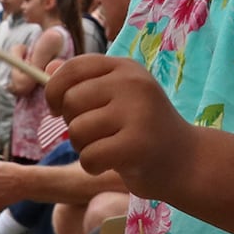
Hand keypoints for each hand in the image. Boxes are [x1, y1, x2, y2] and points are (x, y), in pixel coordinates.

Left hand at [45, 54, 186, 199]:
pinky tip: (111, 165)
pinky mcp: (137, 145)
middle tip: (94, 135)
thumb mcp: (117, 97)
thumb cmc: (144, 128)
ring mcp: (137, 112)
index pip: (73, 68)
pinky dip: (92, 166)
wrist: (187, 161)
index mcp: (125, 67)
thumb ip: (84, 83)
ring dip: (83, 148)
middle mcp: (132, 83)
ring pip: (78, 130)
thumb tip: (46, 71)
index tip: (57, 110)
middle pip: (71, 101)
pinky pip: (89, 156)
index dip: (55, 90)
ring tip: (105, 149)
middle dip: (72, 124)